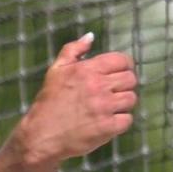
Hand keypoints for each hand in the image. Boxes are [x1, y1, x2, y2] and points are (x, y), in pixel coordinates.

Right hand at [18, 33, 136, 162]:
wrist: (42, 135)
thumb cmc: (48, 102)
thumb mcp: (56, 70)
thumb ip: (73, 49)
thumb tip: (90, 36)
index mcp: (88, 69)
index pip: (122, 61)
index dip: (125, 66)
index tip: (121, 74)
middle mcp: (99, 86)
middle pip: (130, 79)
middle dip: (125, 85)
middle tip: (116, 93)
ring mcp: (104, 107)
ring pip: (131, 99)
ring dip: (124, 104)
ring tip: (113, 108)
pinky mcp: (107, 127)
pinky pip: (127, 120)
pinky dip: (122, 122)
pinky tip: (111, 122)